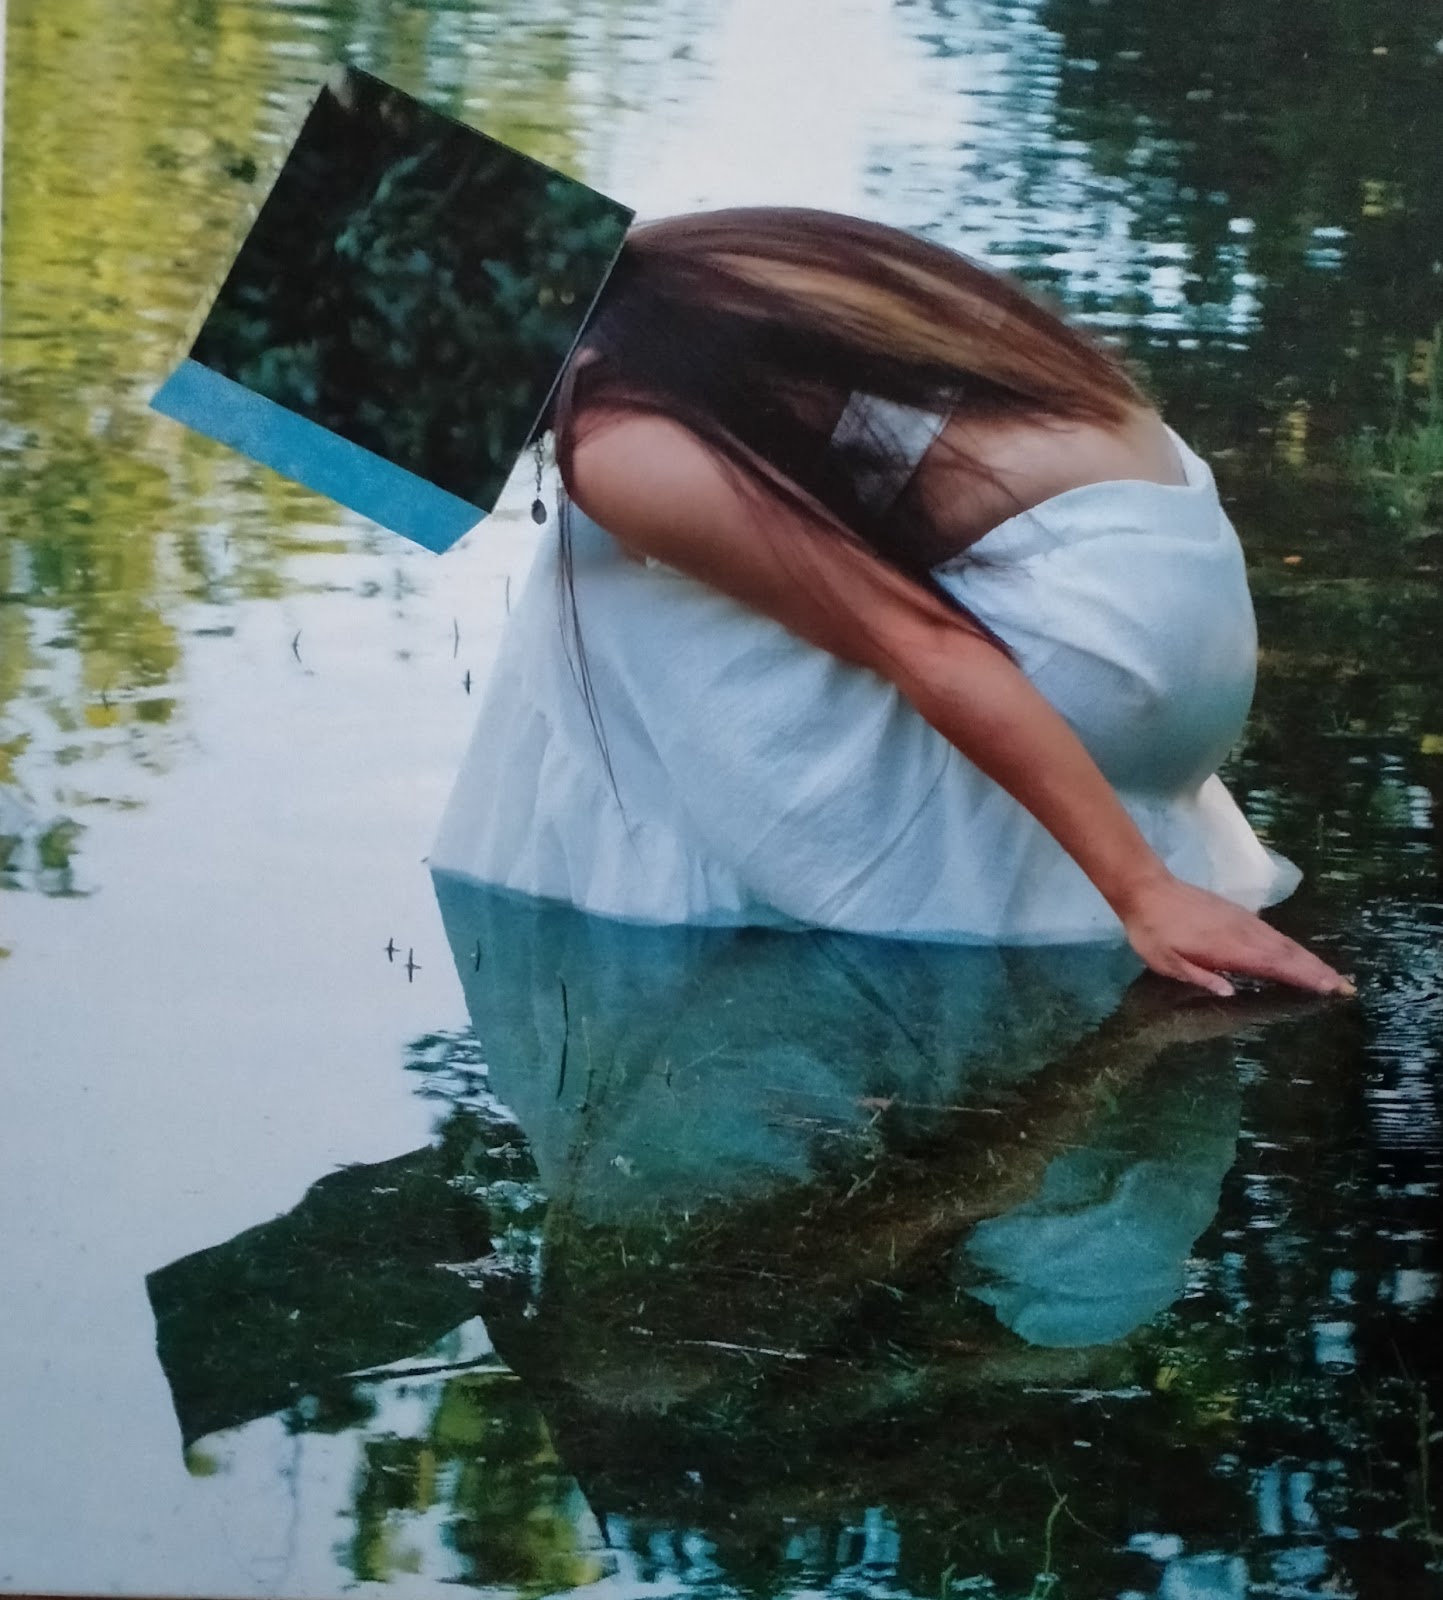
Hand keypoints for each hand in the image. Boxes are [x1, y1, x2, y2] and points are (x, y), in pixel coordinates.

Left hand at [1116, 872, 1354, 998]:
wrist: (1147, 889)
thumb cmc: (1152, 931)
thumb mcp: (1165, 962)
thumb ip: (1198, 977)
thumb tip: (1231, 994)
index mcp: (1229, 947)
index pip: (1275, 965)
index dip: (1304, 977)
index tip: (1332, 988)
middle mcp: (1243, 932)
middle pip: (1288, 953)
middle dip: (1317, 970)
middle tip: (1346, 987)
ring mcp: (1242, 920)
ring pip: (1283, 941)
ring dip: (1308, 958)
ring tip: (1331, 975)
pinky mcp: (1237, 913)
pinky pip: (1272, 932)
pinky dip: (1290, 945)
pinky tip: (1296, 954)